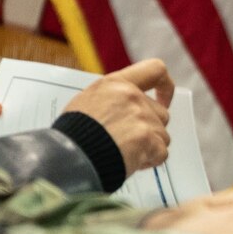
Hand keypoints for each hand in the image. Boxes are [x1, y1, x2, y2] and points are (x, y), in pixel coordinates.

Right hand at [62, 58, 172, 172]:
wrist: (67, 156)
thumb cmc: (72, 134)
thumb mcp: (87, 102)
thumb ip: (111, 100)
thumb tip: (121, 110)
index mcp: (117, 84)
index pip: (155, 70)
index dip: (165, 87)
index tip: (163, 99)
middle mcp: (132, 97)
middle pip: (161, 113)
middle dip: (151, 130)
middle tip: (131, 143)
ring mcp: (142, 118)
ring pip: (162, 135)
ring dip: (150, 147)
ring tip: (126, 154)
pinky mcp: (147, 140)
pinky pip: (161, 153)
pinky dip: (150, 161)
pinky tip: (130, 163)